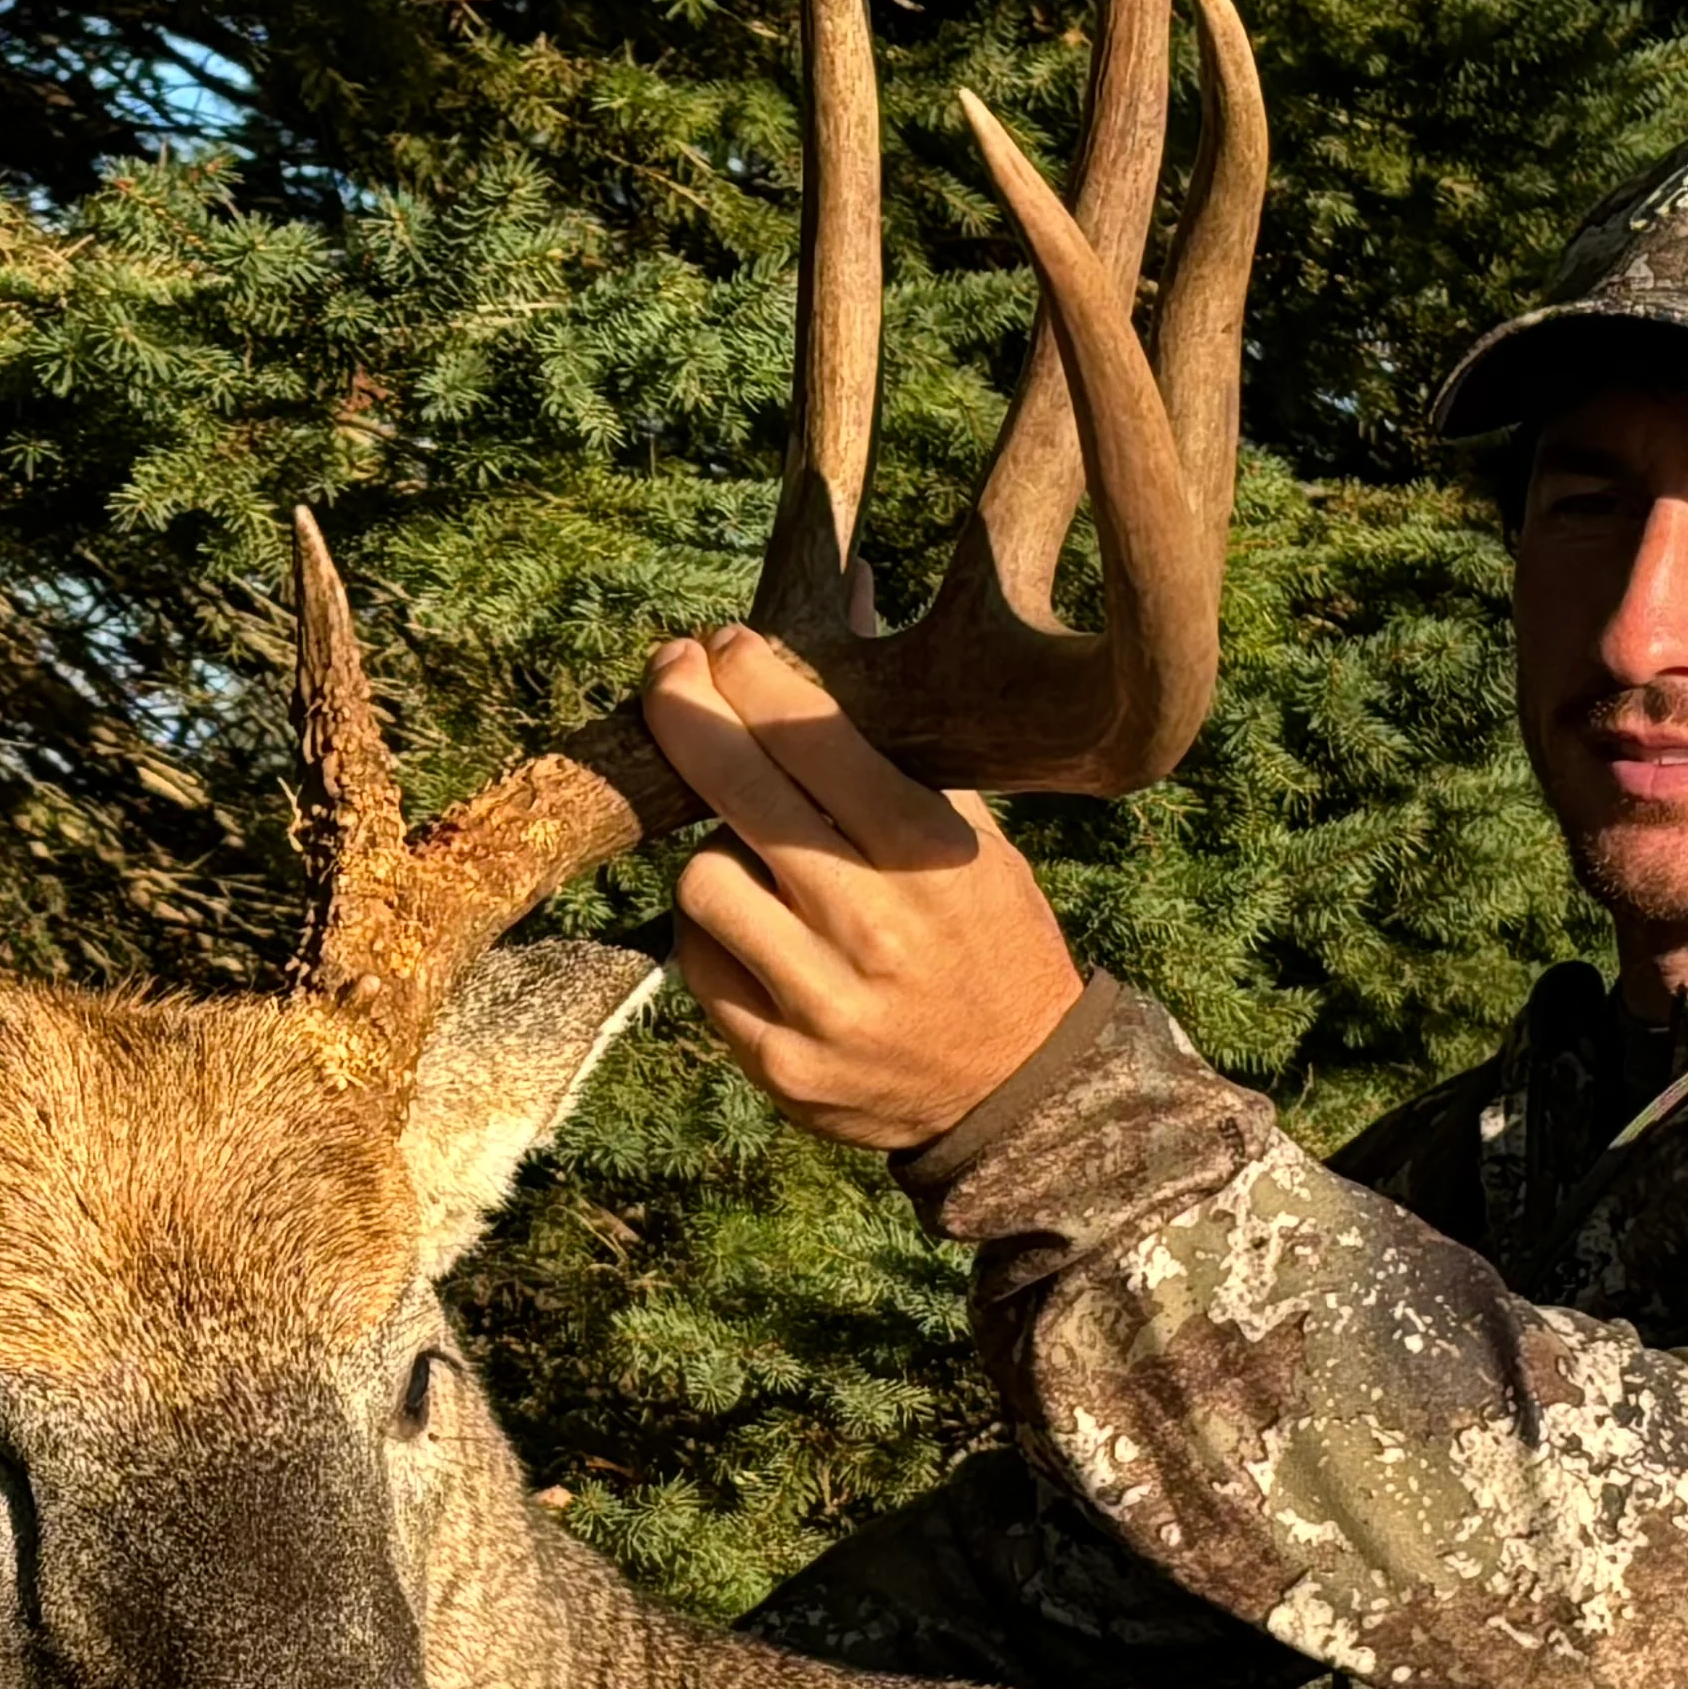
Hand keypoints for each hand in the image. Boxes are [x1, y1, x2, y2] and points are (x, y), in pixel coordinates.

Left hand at [642, 625, 1085, 1153]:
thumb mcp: (973, 837)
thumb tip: (846, 598)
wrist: (1018, 1090)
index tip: (723, 644)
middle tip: (669, 674)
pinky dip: (713, 935)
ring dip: (715, 852)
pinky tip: (757, 933)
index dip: (750, 677)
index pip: (811, 738)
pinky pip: (697, 965)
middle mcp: (873, 927)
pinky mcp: (778, 1063)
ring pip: (701, 879)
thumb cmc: (989, 938)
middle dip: (687, 716)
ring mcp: (821, 1002)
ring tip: (757, 858)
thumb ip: (900, 736)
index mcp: (928, 856)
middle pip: (736, 794)